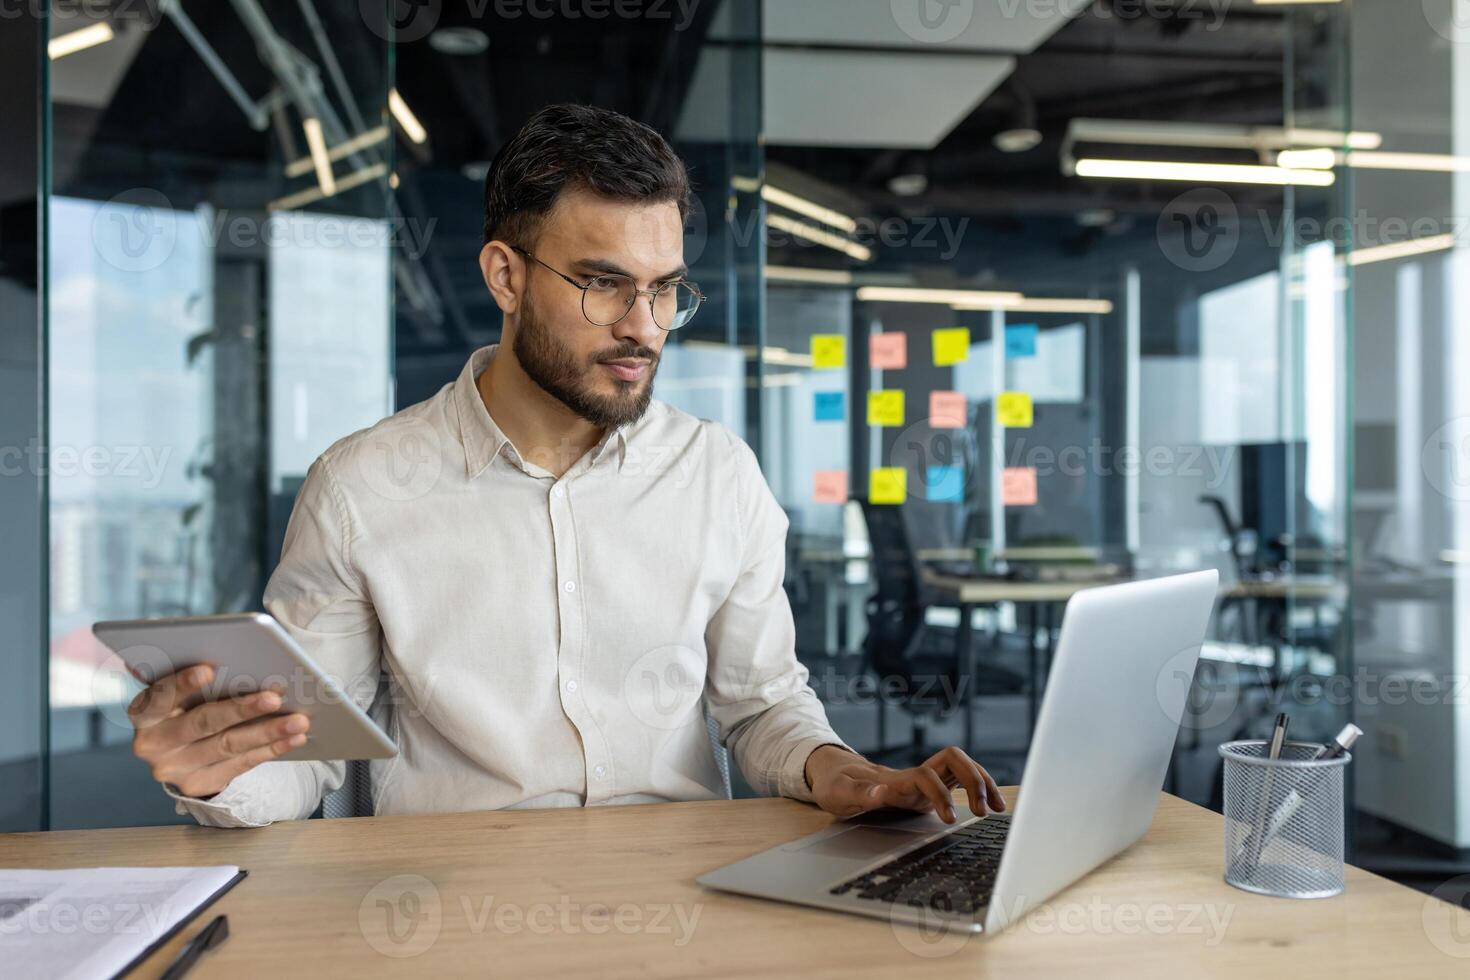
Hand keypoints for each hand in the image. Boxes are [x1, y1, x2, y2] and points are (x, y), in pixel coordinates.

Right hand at [128, 664, 310, 798]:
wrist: (179, 752)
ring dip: (267, 732)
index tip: (209, 669)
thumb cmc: (187, 705)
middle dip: (241, 709)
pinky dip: (272, 749)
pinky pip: (241, 764)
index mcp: (144, 712)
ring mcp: (175, 768)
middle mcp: (153, 743)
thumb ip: (195, 679)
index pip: (161, 695)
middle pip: (202, 723)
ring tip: (299, 720)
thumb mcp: (180, 693)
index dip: (183, 683)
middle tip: (275, 697)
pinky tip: (294, 738)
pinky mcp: (199, 784)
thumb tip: (233, 657)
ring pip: (228, 745)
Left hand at [804, 745, 1005, 822]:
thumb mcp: (839, 792)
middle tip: (983, 811)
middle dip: (973, 781)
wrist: (834, 773)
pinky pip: (959, 779)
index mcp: (895, 780)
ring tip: (997, 809)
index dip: (940, 793)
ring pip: (961, 766)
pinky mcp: (927, 788)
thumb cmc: (835, 783)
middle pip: (953, 760)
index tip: (949, 817)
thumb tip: (882, 794)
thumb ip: (861, 794)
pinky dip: (978, 787)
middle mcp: (914, 776)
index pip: (926, 776)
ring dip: (982, 781)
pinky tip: (991, 805)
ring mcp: (923, 780)